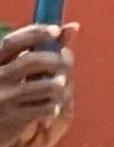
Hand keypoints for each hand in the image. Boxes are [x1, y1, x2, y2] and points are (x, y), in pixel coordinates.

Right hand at [0, 23, 73, 146]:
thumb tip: (73, 27)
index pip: (12, 42)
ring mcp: (4, 99)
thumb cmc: (5, 96)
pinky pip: (48, 107)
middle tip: (64, 65)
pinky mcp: (14, 119)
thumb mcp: (13, 70)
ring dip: (60, 86)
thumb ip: (40, 49)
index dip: (35, 33)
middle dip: (57, 61)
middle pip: (34, 61)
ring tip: (57, 91)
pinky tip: (49, 109)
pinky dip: (55, 107)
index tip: (56, 31)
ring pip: (48, 86)